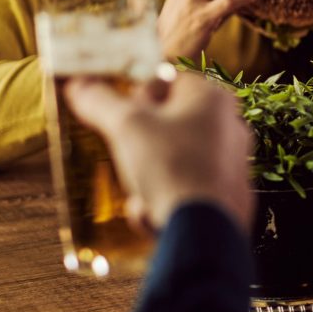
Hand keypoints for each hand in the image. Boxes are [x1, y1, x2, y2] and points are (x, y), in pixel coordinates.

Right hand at [64, 72, 254, 233]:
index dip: (136, 95)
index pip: (167, 80)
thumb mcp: (126, 127)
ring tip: (140, 194)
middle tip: (126, 157)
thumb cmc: (173, 168)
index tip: (120, 116)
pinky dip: (163, 200)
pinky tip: (153, 214)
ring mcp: (233, 161)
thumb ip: (100, 100)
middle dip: (138, 144)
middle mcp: (230, 126)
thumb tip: (79, 83)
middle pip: (168, 122)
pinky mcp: (228, 194)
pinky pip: (184, 189)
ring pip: (173, 160)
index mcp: (214, 98)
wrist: (204, 232)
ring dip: (146, 178)